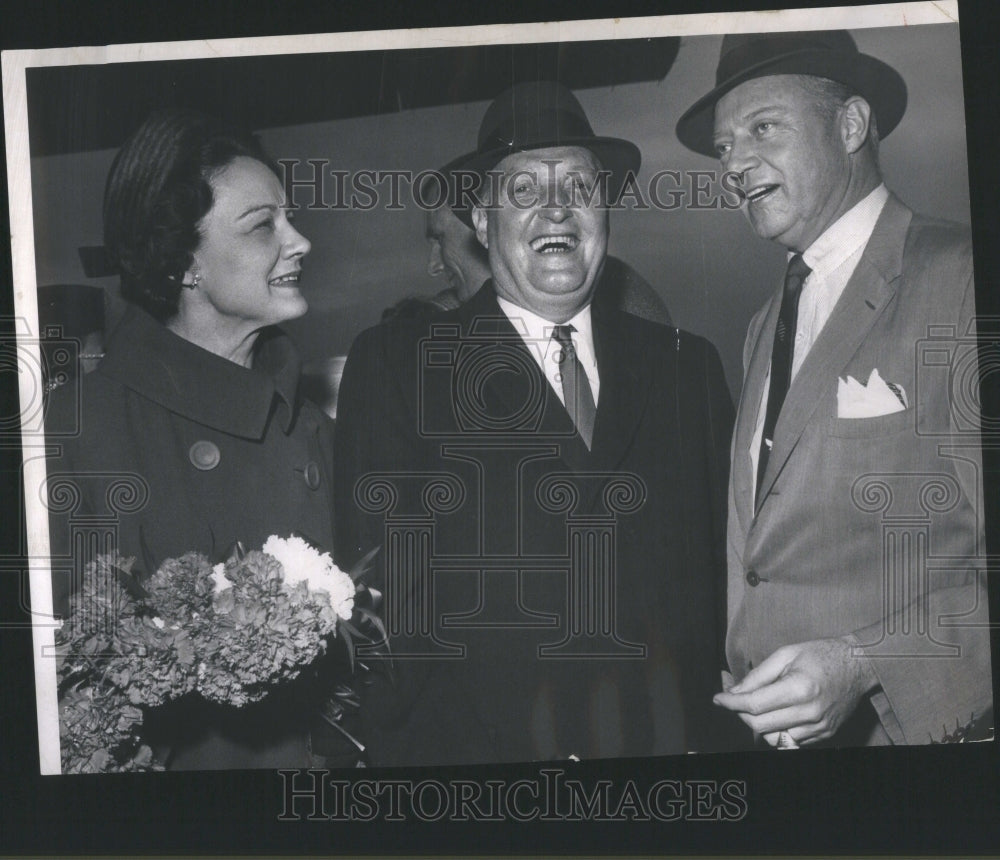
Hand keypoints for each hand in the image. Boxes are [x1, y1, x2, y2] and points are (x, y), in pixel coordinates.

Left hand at [713, 637, 877, 745]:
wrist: (858, 666)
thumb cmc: (820, 654)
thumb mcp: (785, 654)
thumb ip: (758, 676)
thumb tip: (734, 691)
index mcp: (800, 689)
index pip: (755, 705)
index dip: (731, 703)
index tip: (718, 699)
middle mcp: (810, 713)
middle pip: (760, 726)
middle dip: (741, 713)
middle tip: (735, 698)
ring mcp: (819, 728)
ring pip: (773, 739)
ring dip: (758, 725)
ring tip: (758, 705)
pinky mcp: (824, 735)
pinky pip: (790, 741)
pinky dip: (777, 730)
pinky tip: (776, 712)